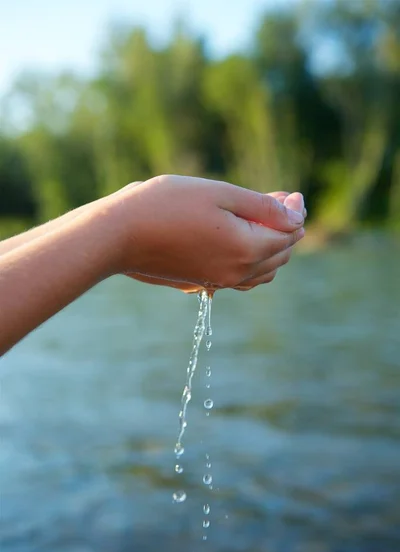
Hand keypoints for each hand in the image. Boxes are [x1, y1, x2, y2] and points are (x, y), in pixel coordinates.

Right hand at [110, 176, 304, 289]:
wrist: (120, 235)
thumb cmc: (167, 205)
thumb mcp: (220, 194)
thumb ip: (263, 207)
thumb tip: (296, 216)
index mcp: (246, 249)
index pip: (289, 234)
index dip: (295, 212)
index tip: (292, 193)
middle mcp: (237, 273)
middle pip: (281, 255)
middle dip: (287, 228)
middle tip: (282, 201)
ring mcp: (220, 282)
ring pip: (264, 271)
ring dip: (273, 247)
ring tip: (266, 220)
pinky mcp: (204, 283)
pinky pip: (243, 279)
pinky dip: (254, 262)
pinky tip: (245, 244)